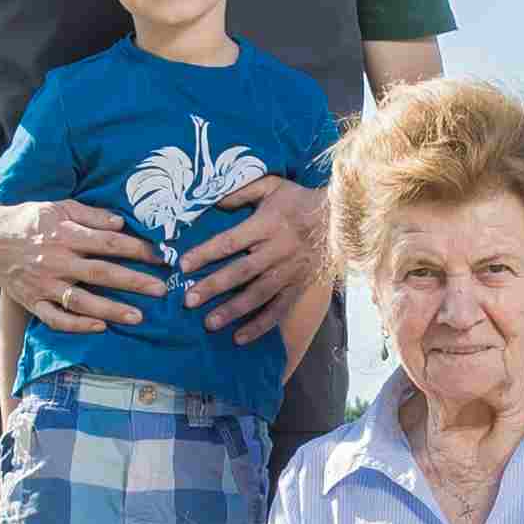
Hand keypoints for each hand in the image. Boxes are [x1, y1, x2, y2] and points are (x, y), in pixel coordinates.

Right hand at [0, 197, 162, 335]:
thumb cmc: (28, 221)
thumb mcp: (58, 207)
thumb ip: (91, 215)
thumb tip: (121, 223)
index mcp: (64, 234)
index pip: (108, 243)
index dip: (137, 250)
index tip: (161, 257)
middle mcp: (56, 260)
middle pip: (101, 273)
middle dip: (134, 282)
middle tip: (161, 290)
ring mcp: (44, 284)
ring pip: (82, 301)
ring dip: (112, 310)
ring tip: (139, 317)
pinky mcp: (33, 302)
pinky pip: (57, 319)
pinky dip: (78, 325)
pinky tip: (101, 327)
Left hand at [181, 174, 333, 347]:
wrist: (339, 219)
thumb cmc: (299, 201)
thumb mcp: (272, 186)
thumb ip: (242, 192)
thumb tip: (213, 202)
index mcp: (267, 225)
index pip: (231, 242)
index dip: (206, 254)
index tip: (183, 265)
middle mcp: (278, 250)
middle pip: (241, 272)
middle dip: (214, 287)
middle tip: (189, 301)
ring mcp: (290, 271)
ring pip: (258, 294)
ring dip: (233, 311)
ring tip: (210, 323)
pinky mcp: (299, 286)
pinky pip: (279, 309)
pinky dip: (260, 325)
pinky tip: (240, 337)